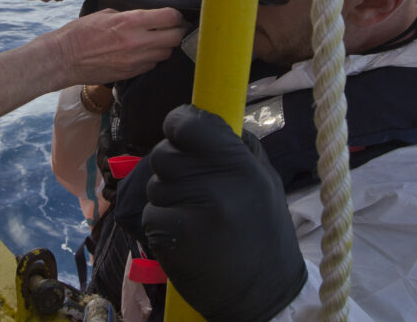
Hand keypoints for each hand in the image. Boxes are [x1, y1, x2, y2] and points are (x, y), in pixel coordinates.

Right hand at [52, 8, 184, 86]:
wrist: (65, 59)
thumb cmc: (80, 33)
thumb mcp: (105, 14)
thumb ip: (129, 15)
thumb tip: (146, 16)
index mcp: (132, 21)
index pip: (170, 17)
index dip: (176, 16)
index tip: (174, 16)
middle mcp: (138, 41)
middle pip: (175, 37)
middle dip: (177, 31)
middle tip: (172, 28)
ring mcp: (136, 60)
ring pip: (167, 53)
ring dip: (165, 46)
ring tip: (157, 41)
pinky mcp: (132, 73)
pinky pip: (153, 65)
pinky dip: (153, 58)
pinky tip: (144, 53)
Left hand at [138, 105, 306, 321]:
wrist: (263, 296)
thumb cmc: (264, 234)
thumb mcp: (265, 181)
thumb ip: (236, 147)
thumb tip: (199, 120)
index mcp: (242, 165)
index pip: (191, 123)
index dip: (178, 122)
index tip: (178, 131)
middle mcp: (218, 183)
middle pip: (163, 153)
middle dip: (172, 166)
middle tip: (192, 185)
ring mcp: (193, 211)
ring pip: (155, 185)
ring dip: (168, 197)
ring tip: (195, 216)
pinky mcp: (171, 236)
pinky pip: (151, 213)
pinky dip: (162, 222)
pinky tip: (186, 236)